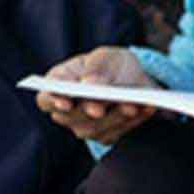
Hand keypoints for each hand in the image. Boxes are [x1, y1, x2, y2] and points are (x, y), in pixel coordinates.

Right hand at [34, 46, 159, 144]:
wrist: (134, 80)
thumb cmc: (112, 65)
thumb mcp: (107, 57)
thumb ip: (97, 67)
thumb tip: (90, 83)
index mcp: (58, 86)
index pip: (46, 99)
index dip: (53, 101)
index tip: (65, 102)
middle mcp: (67, 111)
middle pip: (72, 117)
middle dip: (90, 110)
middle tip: (103, 105)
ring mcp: (85, 126)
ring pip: (96, 128)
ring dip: (117, 116)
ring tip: (134, 104)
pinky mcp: (106, 135)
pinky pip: (118, 132)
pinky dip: (134, 120)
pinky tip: (147, 108)